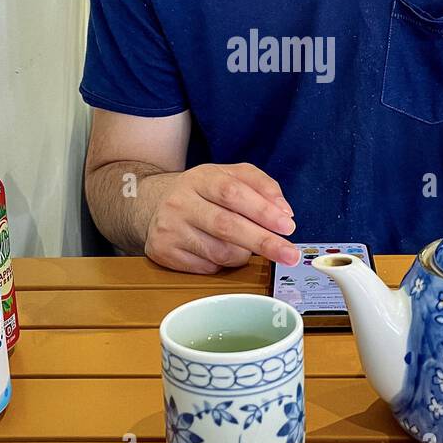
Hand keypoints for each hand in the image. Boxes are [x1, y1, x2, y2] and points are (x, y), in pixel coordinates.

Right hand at [142, 163, 299, 273]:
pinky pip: (207, 267)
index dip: (262, 210)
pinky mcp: (164, 252)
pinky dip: (223, 264)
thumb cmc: (202, 192)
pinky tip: (220, 251)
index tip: (287, 225)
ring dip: (244, 254)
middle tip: (290, 254)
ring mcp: (169, 229)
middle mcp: (181, 202)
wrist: (152, 204)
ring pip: (220, 252)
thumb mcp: (229, 175)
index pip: (233, 192)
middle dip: (263, 242)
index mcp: (200, 178)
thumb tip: (284, 211)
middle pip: (226, 225)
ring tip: (247, 246)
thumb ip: (261, 185)